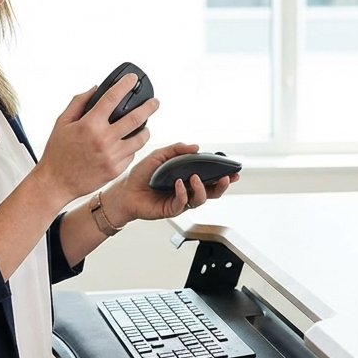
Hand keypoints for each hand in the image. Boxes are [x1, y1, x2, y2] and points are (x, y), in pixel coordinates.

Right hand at [32, 75, 157, 202]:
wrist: (56, 182)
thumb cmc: (57, 154)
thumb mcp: (62, 123)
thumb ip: (78, 102)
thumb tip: (95, 89)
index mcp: (89, 124)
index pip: (112, 98)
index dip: (125, 85)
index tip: (132, 79)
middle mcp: (104, 139)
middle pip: (136, 118)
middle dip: (149, 107)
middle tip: (154, 102)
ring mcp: (112, 156)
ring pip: (140, 139)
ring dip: (145, 130)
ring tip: (145, 126)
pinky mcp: (116, 170)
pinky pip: (131, 155)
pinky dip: (131, 148)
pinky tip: (127, 145)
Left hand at [99, 143, 238, 223]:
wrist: (124, 191)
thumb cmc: (141, 175)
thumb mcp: (159, 156)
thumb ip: (176, 150)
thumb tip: (195, 147)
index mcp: (187, 177)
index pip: (210, 177)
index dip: (223, 174)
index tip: (232, 170)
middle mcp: (187, 190)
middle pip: (212, 191)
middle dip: (222, 185)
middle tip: (226, 178)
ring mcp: (180, 200)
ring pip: (201, 199)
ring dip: (202, 189)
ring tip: (195, 178)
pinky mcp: (171, 209)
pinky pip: (182, 203)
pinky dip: (183, 193)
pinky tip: (179, 184)